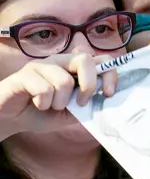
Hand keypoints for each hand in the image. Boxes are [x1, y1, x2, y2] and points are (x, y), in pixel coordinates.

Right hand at [0, 53, 115, 138]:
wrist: (10, 119)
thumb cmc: (42, 113)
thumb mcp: (72, 113)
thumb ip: (89, 105)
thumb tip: (108, 100)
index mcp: (74, 68)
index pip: (101, 59)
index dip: (110, 74)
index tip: (109, 93)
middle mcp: (59, 61)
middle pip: (84, 60)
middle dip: (88, 85)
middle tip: (79, 103)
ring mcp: (40, 66)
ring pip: (63, 80)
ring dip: (59, 102)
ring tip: (50, 106)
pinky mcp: (23, 75)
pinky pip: (43, 89)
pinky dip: (43, 103)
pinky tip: (36, 104)